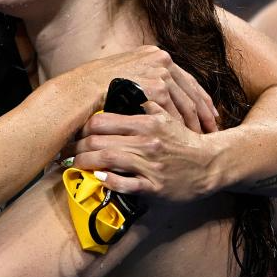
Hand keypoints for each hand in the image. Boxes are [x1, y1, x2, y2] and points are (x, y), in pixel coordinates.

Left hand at [65, 101, 216, 200]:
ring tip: (75, 165)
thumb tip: (122, 90)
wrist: (211, 165)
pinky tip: (97, 179)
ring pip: (105, 160)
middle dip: (76, 148)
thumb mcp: (166, 117)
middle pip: (97, 141)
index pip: (101, 121)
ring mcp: (149, 165)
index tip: (72, 133)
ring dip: (85, 164)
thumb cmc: (184, 141)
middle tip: (66, 152)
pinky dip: (107, 181)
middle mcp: (145, 142)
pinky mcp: (154, 186)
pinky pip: (123, 183)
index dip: (82, 128)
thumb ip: (145, 103)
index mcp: (146, 123)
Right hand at [78, 46, 218, 133]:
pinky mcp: (155, 85)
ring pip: (186, 102)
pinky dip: (181, 127)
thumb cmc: (96, 91)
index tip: (208, 114)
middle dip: (203, 112)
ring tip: (201, 139)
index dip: (198, 98)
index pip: (184, 78)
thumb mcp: (125, 78)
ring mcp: (158, 70)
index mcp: (153, 53)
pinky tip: (184, 139)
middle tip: (212, 129)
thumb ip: (144, 80)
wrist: (79, 93)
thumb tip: (161, 94)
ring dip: (195, 123)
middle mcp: (159, 57)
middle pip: (191, 89)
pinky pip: (174, 111)